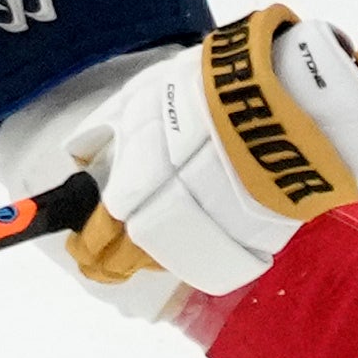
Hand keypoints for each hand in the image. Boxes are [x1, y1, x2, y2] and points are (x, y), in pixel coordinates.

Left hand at [68, 7, 357, 300]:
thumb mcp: (140, 98)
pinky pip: (207, 260)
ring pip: (165, 266)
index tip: (80, 247)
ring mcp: (208, 236)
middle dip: (106, 265)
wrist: (281, 99)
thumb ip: (101, 131)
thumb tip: (76, 154)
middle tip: (97, 262)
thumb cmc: (204, 92)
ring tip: (135, 254)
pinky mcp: (249, 243)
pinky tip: (180, 244)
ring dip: (146, 262)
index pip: (99, 235)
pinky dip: (188, 256)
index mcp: (134, 190)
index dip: (86, 245)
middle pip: (126, 262)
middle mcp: (166, 222)